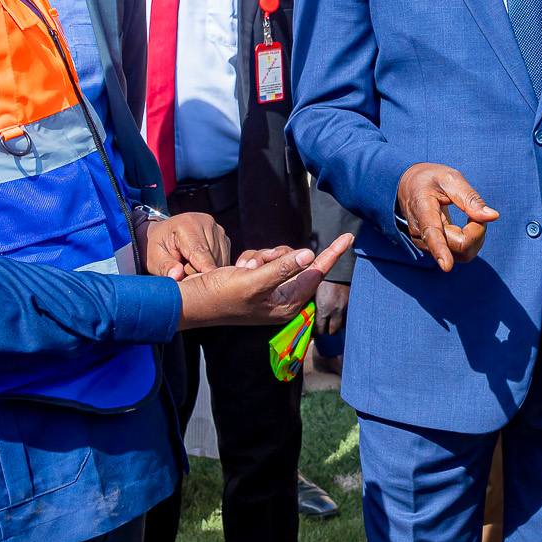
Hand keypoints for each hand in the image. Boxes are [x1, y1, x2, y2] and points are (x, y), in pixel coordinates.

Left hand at [140, 211, 230, 278]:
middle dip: (200, 273)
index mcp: (188, 224)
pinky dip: (214, 268)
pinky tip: (200, 267)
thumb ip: (165, 267)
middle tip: (184, 276)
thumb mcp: (154, 258)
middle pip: (213, 259)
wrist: (162, 235)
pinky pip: (224, 261)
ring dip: (208, 272)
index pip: (201, 254)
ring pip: (221, 262)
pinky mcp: (224, 239)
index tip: (201, 291)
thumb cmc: (156, 247)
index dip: (202, 274)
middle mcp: (207, 223)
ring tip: (190, 270)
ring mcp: (218, 230)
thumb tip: (176, 275)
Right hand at [176, 234, 354, 328]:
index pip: (316, 273)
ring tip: (243, 270)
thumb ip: (281, 269)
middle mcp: (282, 298)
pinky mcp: (256, 281)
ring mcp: (269, 290)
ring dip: (261, 256)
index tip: (349, 237)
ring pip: (278, 257)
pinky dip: (251, 259)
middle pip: (296, 261)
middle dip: (278, 256)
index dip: (332, 254)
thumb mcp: (252, 282)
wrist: (193, 301)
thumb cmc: (220, 296)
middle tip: (257, 265)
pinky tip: (237, 270)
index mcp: (287, 303)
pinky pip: (263, 259)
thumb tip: (310, 256)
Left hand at [314, 280, 349, 335]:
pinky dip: (346, 316)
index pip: (320, 330)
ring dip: (338, 324)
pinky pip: (350, 316)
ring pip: (343, 325)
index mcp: (323, 309)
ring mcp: (347, 308)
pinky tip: (342, 312)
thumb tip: (309, 314)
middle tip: (325, 325)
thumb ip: (312, 305)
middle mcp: (336, 311)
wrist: (340, 266)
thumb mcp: (313, 291)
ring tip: (334, 319)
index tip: (315, 329)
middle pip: (332, 331)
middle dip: (328, 330)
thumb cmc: (323, 277)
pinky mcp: (354, 303)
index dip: (317, 331)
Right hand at [397, 163, 498, 271]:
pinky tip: (467, 226)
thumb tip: (493, 217)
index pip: (432, 233)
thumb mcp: (451, 179)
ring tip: (470, 216)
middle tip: (476, 211)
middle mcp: (420, 233)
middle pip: (457, 246)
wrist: (409, 187)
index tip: (447, 266)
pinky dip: (470, 241)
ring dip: (474, 237)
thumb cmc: (431, 179)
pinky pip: (460, 254)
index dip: (440, 250)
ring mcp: (425, 244)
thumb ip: (470, 198)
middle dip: (476, 232)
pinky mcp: (433, 250)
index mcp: (423, 209)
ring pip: (461, 254)